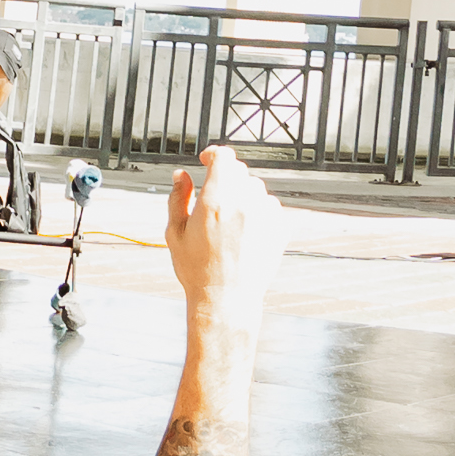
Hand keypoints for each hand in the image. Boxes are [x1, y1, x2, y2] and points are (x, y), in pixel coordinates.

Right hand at [164, 145, 284, 335]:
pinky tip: (247, 229)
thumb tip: (181, 177)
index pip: (224, 157)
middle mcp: (244, 204)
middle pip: (240, 171)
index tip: (207, 162)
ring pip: (257, 188)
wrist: (226, 300)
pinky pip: (272, 207)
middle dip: (226, 177)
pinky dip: (260, 211)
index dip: (214, 155)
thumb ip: (177, 198)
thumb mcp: (175, 232)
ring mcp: (265, 216)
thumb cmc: (199, 271)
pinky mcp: (279, 230)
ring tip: (230, 218)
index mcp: (216, 200)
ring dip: (244, 193)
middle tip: (215, 195)